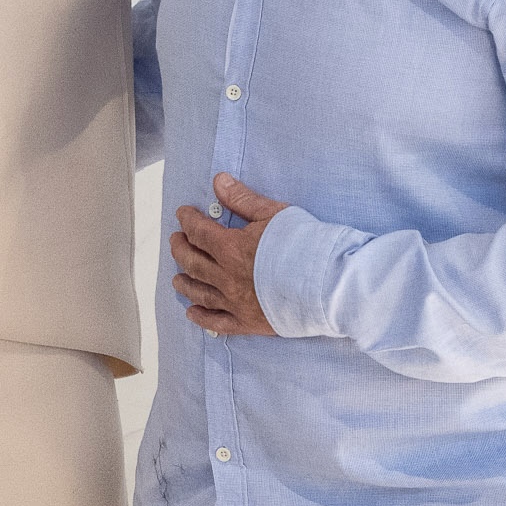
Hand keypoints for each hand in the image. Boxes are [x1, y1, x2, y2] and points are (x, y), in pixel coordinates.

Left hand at [169, 173, 290, 337]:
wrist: (329, 285)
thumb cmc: (306, 245)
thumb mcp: (274, 214)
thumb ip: (243, 199)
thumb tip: (218, 181)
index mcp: (230, 248)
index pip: (199, 232)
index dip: (188, 220)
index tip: (183, 214)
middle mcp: (226, 277)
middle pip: (193, 262)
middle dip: (181, 249)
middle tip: (176, 240)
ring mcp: (236, 302)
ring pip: (200, 292)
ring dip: (185, 283)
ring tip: (177, 278)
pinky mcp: (249, 323)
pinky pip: (218, 322)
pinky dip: (202, 318)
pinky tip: (193, 313)